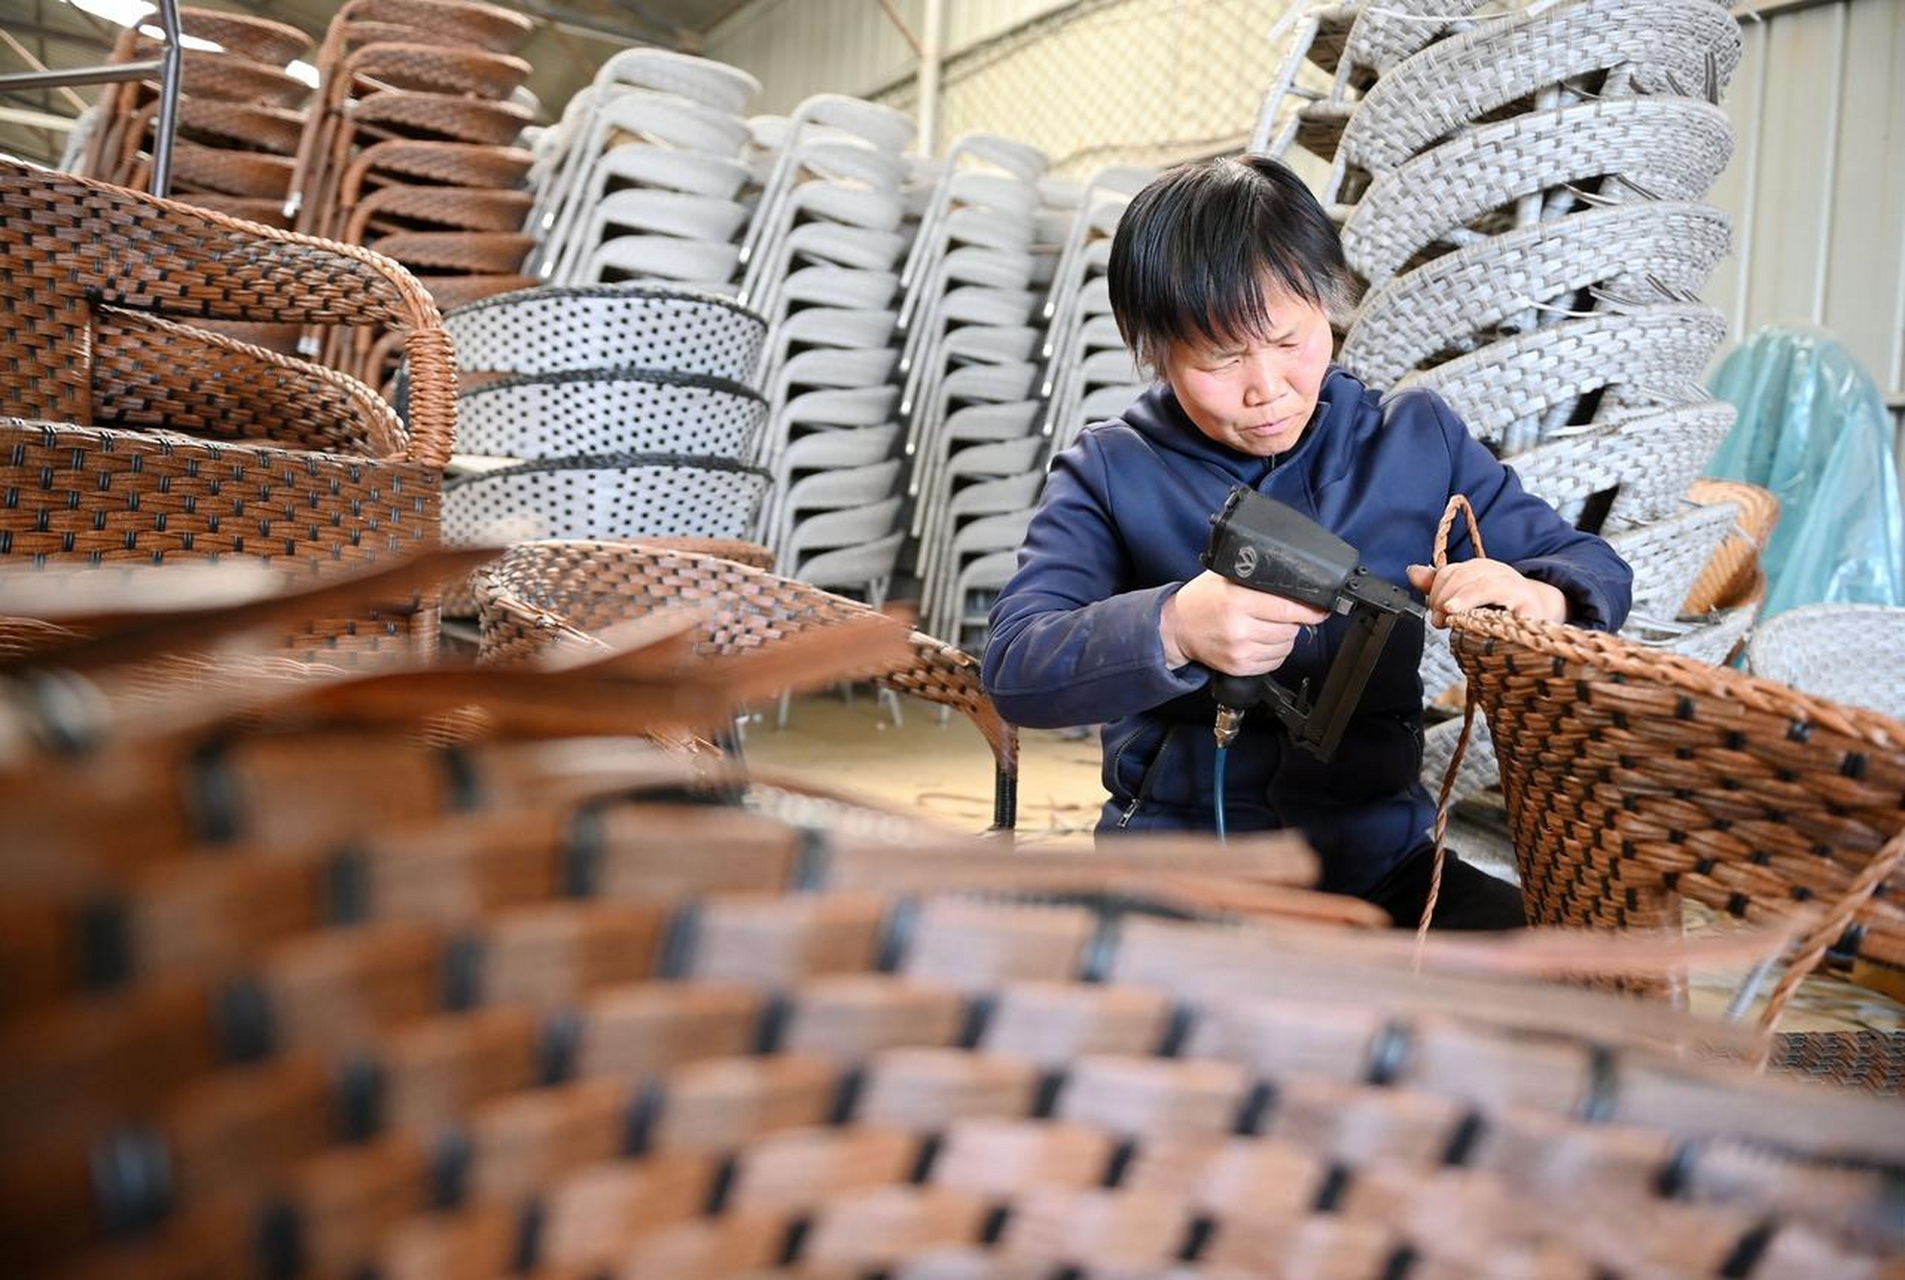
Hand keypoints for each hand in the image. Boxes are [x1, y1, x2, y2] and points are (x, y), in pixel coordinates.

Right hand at [1160, 570, 1330, 672]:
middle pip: (1290, 629)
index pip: (1288, 609)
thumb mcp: (1226, 578)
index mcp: (1237, 600)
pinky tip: (1261, 641)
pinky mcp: (1238, 667)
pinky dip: (1274, 652)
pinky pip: (1273, 662)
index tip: (1321, 609)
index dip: (1310, 610)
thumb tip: (1296, 586)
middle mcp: (1239, 628)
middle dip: (1293, 621)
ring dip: (1284, 637)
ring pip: (1285, 647)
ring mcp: (1239, 651)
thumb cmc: (1202, 599)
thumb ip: (1258, 579)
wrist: (1177, 627)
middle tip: (1280, 614)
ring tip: (1267, 627)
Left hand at [1405, 559, 1567, 627]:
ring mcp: (1517, 589)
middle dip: (1445, 597)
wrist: (1541, 616)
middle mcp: (1500, 573)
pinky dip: (1494, 614)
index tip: (1434, 610)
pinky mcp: (1532, 609)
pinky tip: (1482, 623)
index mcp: (1483, 568)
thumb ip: (1440, 585)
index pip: (1451, 572)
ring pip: (1485, 585)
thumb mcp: (1468, 594)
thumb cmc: (1500, 606)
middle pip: (1465, 576)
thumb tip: (1412, 572)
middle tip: (1438, 619)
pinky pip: (1510, 608)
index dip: (1436, 590)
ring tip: (1449, 613)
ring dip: (1463, 599)